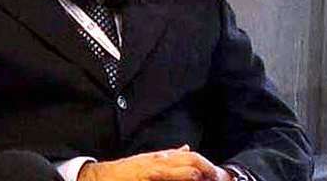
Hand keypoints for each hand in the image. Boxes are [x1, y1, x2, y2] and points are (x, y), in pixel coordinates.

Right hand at [78, 145, 232, 180]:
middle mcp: (162, 161)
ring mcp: (156, 170)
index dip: (211, 167)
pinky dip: (185, 178)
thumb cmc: (126, 173)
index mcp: (164, 158)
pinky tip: (193, 180)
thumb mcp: (150, 161)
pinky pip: (171, 176)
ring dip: (202, 175)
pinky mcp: (149, 177)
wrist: (101, 178)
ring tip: (215, 180)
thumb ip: (170, 157)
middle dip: (212, 171)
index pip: (194, 158)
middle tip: (225, 180)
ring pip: (188, 170)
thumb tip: (186, 149)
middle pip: (195, 161)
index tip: (224, 178)